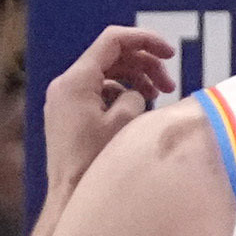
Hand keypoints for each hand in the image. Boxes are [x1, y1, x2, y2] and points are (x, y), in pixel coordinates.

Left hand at [41, 24, 179, 192]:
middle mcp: (66, 84)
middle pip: (112, 56)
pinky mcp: (68, 112)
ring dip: (135, 79)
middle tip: (170, 83)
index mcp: (76, 80)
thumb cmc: (93, 162)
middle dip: (145, 64)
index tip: (170, 53)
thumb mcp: (124, 124)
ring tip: (159, 95)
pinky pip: (98, 91)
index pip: (113, 40)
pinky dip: (120, 93)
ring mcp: (65, 98)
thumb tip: (137, 93)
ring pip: (106, 74)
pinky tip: (139, 107)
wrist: (68, 195)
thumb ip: (135, 96)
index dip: (145, 40)